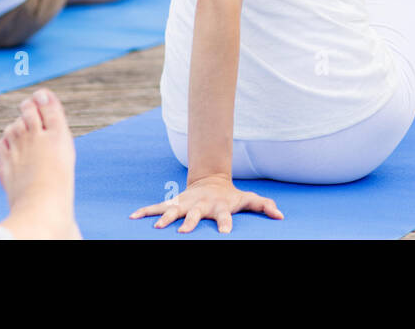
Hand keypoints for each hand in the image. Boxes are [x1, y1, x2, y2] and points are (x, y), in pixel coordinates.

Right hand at [130, 174, 283, 233]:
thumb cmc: (230, 195)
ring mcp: (186, 204)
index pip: (224, 216)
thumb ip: (264, 205)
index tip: (225, 234)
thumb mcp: (248, 199)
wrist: (211, 180)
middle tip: (184, 232)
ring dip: (165, 217)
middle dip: (189, 222)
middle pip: (195, 214)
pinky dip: (146, 211)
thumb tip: (280, 215)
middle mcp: (201, 205)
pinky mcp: (175, 203)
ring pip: (174, 210)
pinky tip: (133, 217)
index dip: (225, 224)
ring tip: (156, 226)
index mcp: (220, 207)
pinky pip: (158, 207)